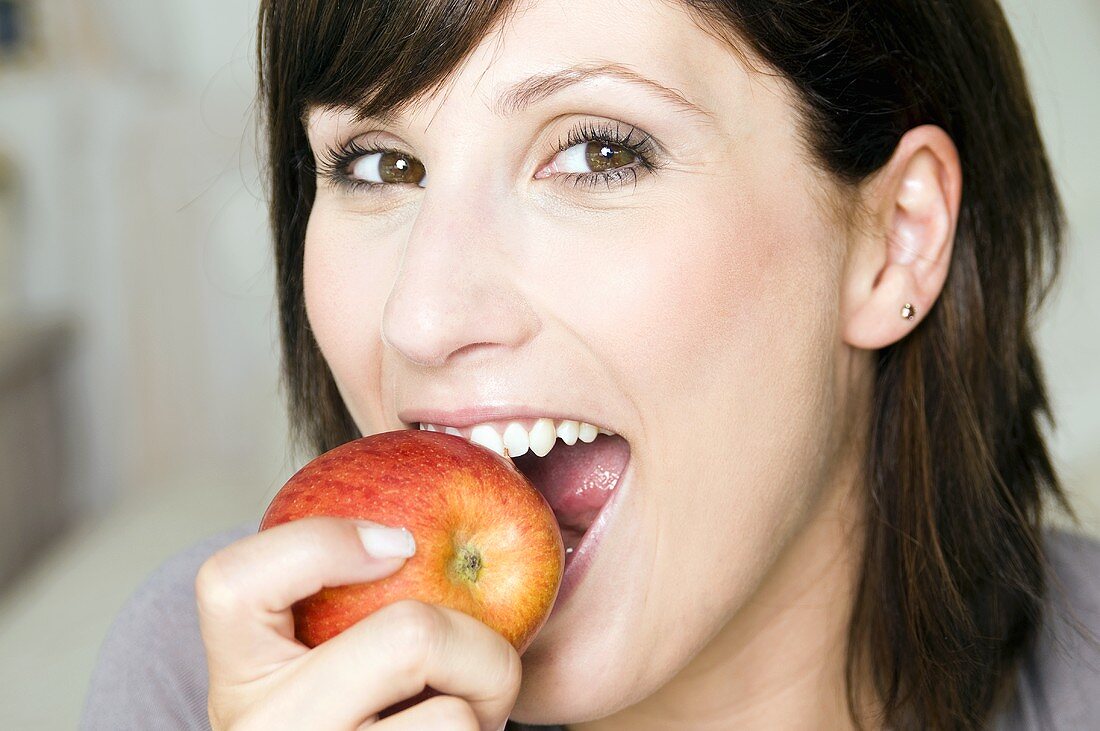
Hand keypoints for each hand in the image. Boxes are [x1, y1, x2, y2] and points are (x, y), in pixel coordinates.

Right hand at [195, 516, 520, 729]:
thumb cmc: (364, 704)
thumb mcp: (331, 646)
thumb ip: (363, 576)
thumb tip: (496, 460)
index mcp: (238, 674)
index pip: (233, 581)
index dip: (324, 542)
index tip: (400, 540)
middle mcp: (261, 730)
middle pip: (409, 636)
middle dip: (479, 640)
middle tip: (488, 657)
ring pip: (454, 715)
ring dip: (490, 704)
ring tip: (474, 711)